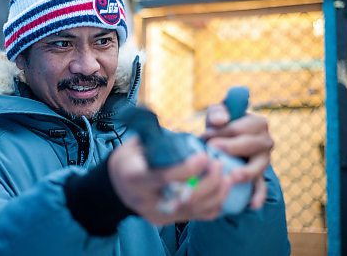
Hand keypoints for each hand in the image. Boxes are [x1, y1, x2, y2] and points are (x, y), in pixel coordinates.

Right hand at [108, 137, 230, 224]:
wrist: (117, 184)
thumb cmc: (130, 157)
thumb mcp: (136, 144)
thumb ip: (156, 137)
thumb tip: (177, 125)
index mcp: (135, 178)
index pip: (164, 178)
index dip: (187, 169)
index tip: (204, 155)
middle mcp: (144, 201)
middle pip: (183, 198)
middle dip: (208, 182)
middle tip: (219, 164)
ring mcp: (157, 214)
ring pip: (193, 210)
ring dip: (216, 194)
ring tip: (229, 177)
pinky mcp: (167, 221)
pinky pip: (195, 217)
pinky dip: (214, 206)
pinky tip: (223, 191)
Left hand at [201, 104, 273, 208]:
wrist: (223, 143)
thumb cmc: (220, 126)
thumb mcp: (217, 115)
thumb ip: (217, 112)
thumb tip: (220, 120)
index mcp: (258, 123)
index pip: (239, 127)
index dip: (221, 131)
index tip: (204, 137)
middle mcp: (265, 142)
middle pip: (250, 145)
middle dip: (230, 147)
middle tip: (212, 149)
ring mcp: (264, 161)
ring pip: (258, 168)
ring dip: (246, 173)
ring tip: (232, 176)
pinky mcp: (260, 178)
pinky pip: (261, 188)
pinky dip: (258, 197)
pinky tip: (252, 205)